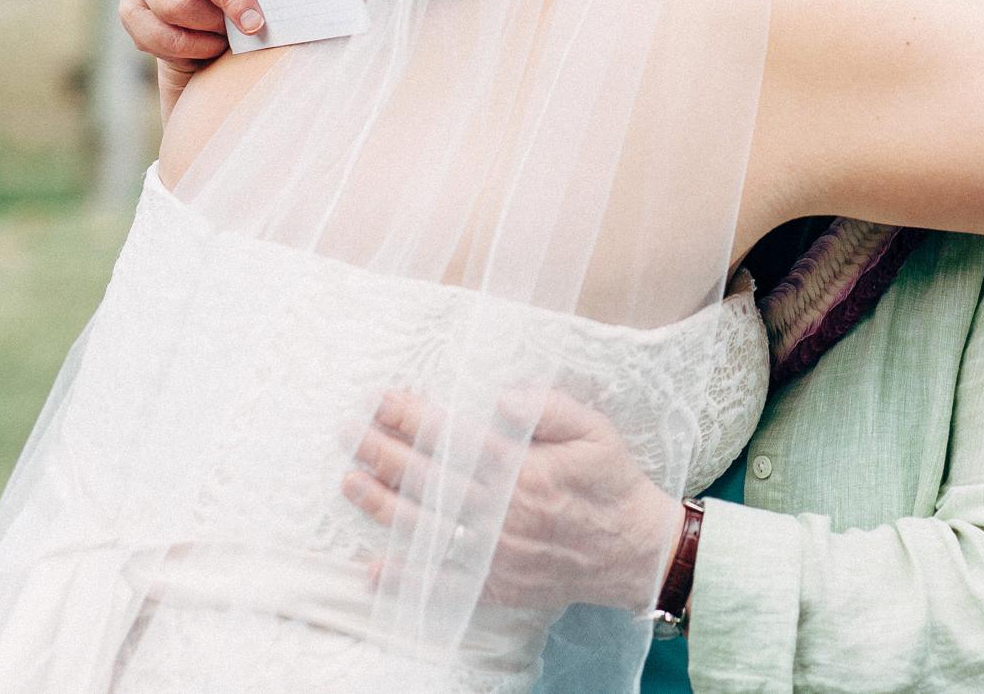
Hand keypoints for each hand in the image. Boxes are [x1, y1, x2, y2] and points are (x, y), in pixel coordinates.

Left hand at [345, 388, 684, 611]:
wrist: (635, 551)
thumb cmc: (612, 484)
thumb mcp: (595, 431)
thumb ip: (548, 407)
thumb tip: (500, 397)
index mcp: (523, 471)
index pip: (453, 438)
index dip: (413, 417)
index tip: (383, 399)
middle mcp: (501, 514)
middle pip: (428, 479)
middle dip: (382, 451)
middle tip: (348, 432)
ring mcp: (494, 554)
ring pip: (425, 526)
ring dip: (381, 503)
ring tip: (348, 481)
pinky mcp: (495, 586)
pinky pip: (441, 584)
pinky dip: (406, 578)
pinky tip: (372, 567)